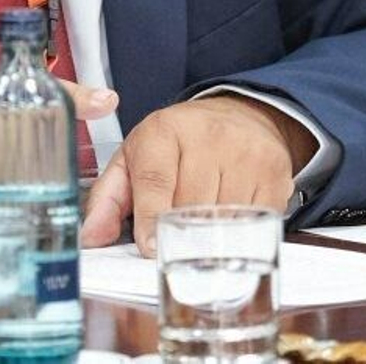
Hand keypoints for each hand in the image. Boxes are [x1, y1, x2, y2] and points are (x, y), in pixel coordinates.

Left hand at [79, 95, 315, 254]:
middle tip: (176, 240)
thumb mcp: (135, 159)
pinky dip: (240, 233)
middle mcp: (207, 137)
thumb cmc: (178, 144)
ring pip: (223, 218)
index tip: (151, 249)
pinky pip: (255, 220)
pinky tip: (229, 223)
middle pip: (190, 206)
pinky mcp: (274, 172)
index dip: (152, 220)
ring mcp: (245, 153)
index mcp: (163, 131)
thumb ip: (108, 198)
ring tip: (201, 228)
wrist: (239, 116)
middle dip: (180, 232)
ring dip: (210, 236)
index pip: (155, 181)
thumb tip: (90, 237)